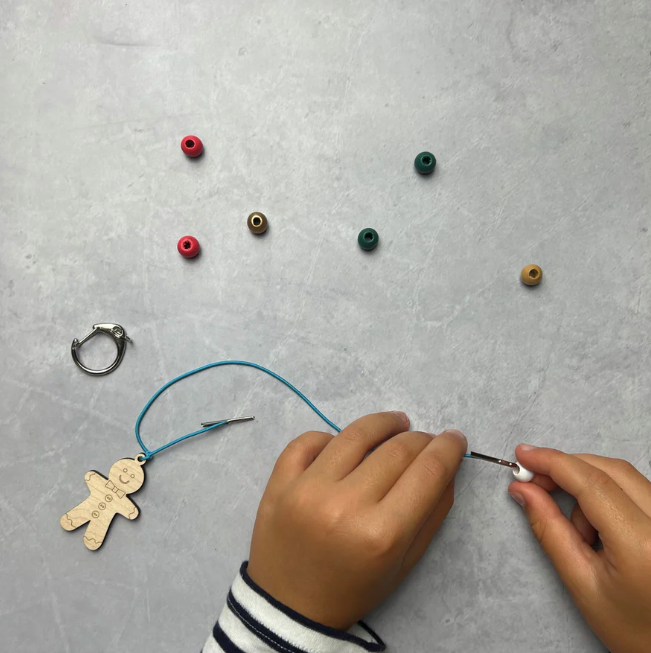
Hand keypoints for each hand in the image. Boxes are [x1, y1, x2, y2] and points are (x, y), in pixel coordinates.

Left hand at [247, 412, 466, 629]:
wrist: (289, 607)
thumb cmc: (352, 589)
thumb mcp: (403, 564)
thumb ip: (431, 515)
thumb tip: (447, 467)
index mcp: (381, 535)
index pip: (427, 473)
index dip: (447, 449)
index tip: (454, 439)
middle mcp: (345, 505)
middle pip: (396, 450)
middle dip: (421, 439)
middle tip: (426, 440)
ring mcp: (307, 489)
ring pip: (355, 434)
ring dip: (383, 423)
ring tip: (397, 423)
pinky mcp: (279, 482)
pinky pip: (309, 440)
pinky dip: (330, 437)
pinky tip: (344, 444)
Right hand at [509, 445, 650, 652]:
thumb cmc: (634, 630)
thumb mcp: (582, 583)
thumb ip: (549, 530)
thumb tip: (523, 490)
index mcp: (642, 544)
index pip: (592, 483)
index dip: (553, 462)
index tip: (523, 455)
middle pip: (609, 469)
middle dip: (567, 469)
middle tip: (535, 481)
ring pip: (623, 476)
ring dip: (589, 487)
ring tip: (578, 529)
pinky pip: (637, 489)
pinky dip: (608, 495)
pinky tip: (599, 525)